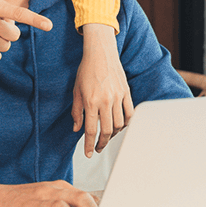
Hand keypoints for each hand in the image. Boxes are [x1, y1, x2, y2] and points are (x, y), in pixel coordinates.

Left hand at [72, 23, 133, 157]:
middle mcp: (105, 101)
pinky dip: (126, 122)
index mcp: (91, 101)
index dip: (88, 145)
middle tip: (97, 147)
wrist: (100, 53)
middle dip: (102, 143)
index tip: (88, 153)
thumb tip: (77, 129)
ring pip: (119, 124)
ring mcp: (118, 97)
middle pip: (107, 131)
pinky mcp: (126, 92)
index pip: (90, 130)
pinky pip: (129, 113)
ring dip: (113, 134)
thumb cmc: (86, 70)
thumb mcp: (76, 91)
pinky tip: (120, 125)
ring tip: (107, 135)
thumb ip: (76, 112)